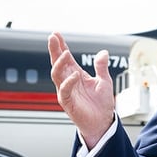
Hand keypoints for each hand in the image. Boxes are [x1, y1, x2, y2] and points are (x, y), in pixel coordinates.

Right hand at [48, 32, 115, 147]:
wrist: (102, 122)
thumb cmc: (102, 103)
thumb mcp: (104, 81)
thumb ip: (101, 67)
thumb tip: (103, 52)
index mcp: (76, 74)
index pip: (66, 58)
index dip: (61, 46)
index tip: (56, 34)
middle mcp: (68, 81)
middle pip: (58, 63)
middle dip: (55, 50)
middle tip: (52, 38)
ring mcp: (66, 91)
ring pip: (57, 75)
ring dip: (60, 63)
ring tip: (65, 53)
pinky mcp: (67, 102)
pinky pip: (64, 90)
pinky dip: (69, 82)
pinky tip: (75, 75)